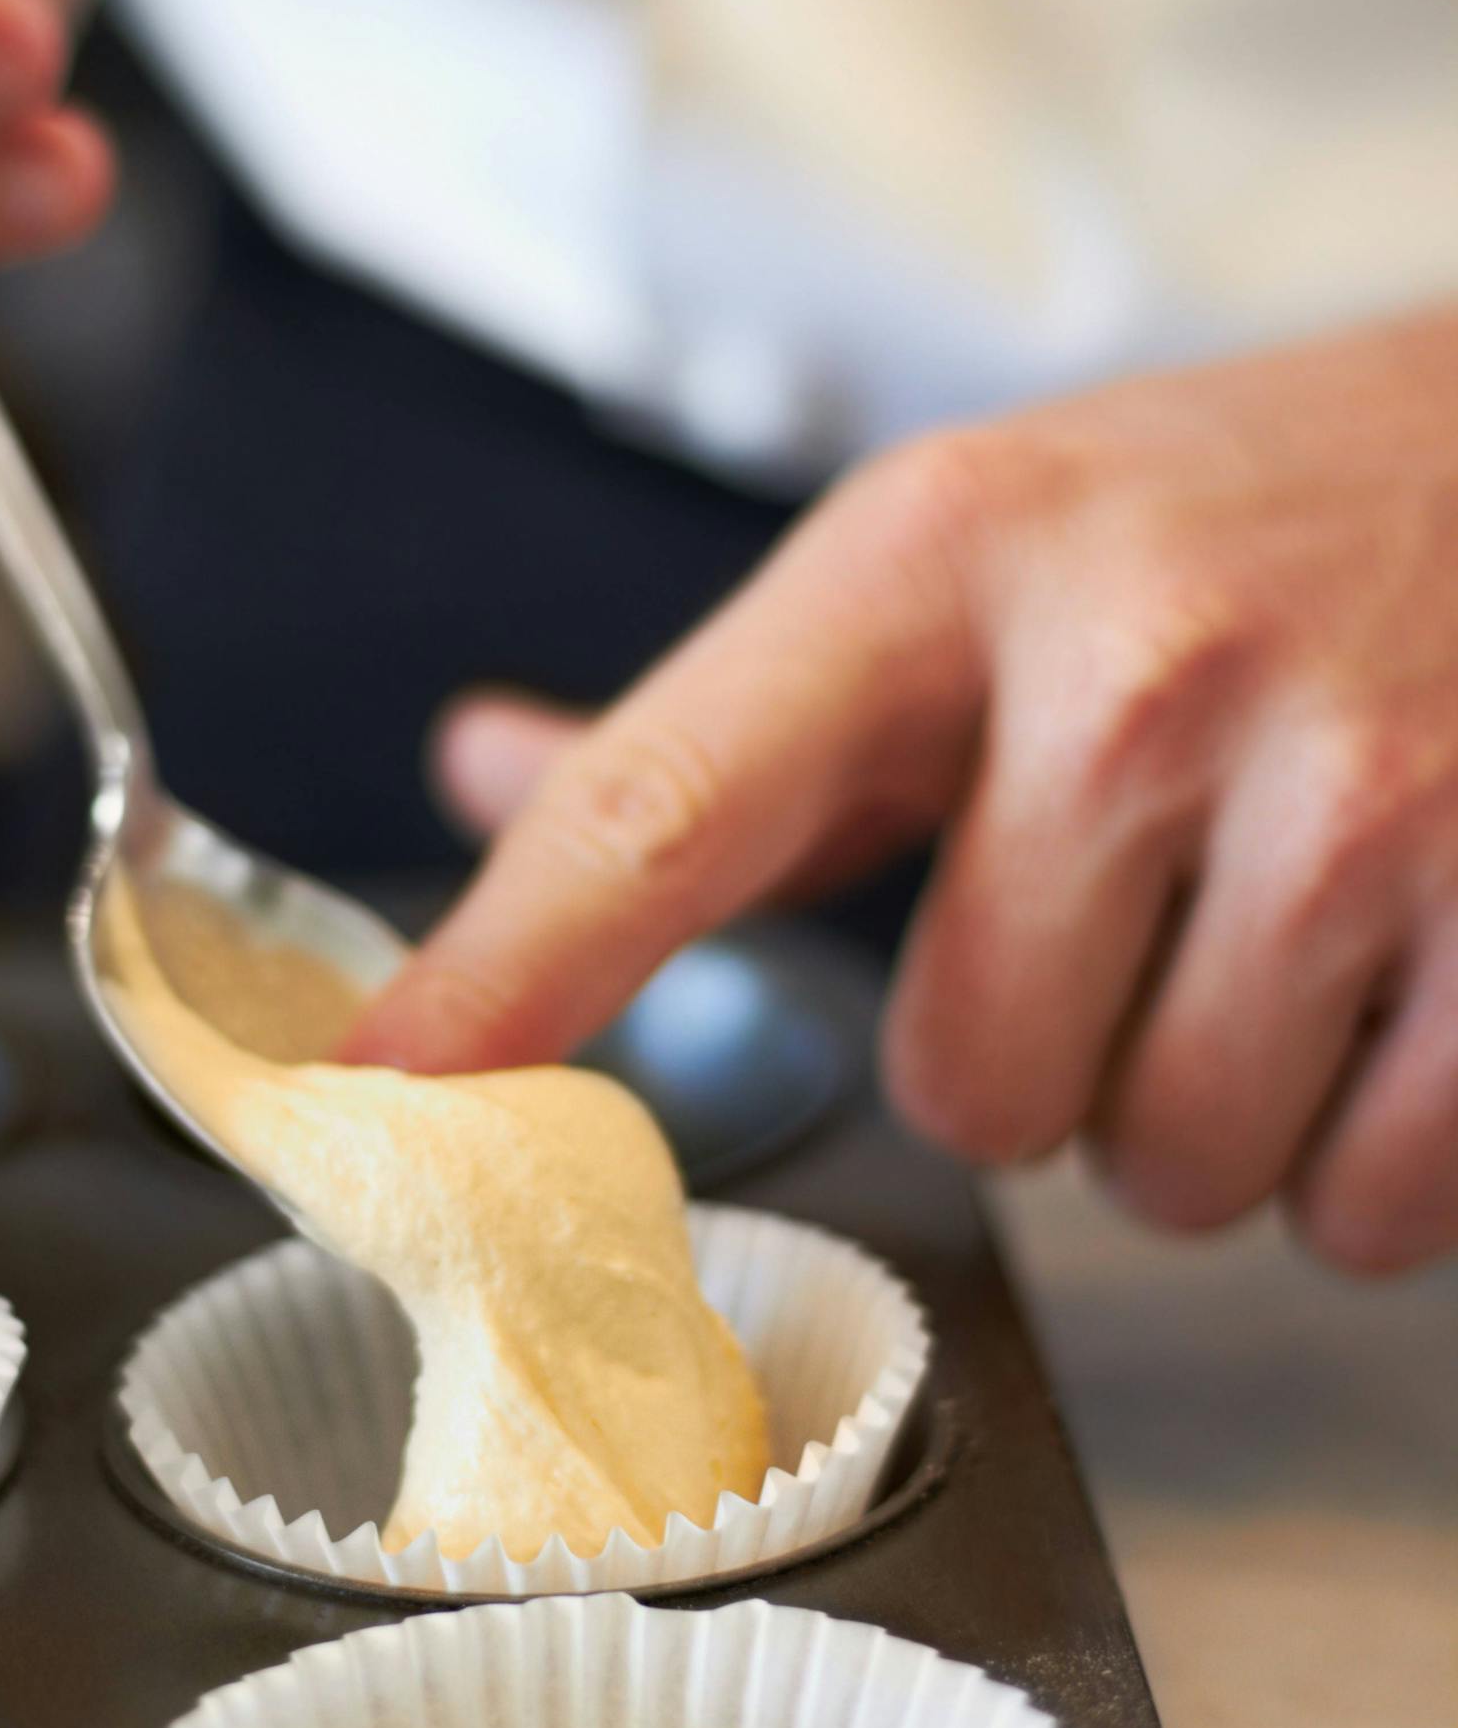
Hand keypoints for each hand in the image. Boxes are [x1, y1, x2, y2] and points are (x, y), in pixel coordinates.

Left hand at [347, 314, 1457, 1273]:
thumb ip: (732, 720)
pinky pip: (1361, 1208)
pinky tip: (1401, 978)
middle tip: (1145, 898)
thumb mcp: (972, 557)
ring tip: (1285, 916)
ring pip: (1165, 1169)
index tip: (372, 1099)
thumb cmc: (1241, 519)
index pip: (670, 804)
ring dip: (1209, 1101)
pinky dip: (1371, 1151)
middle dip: (1044, 1051)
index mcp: (943, 562)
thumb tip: (477, 768)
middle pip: (962, 1090)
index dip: (506, 971)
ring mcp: (1350, 789)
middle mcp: (1134, 666)